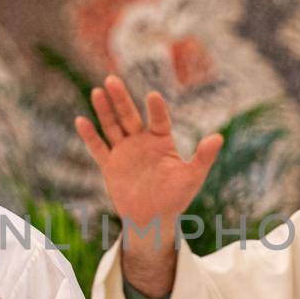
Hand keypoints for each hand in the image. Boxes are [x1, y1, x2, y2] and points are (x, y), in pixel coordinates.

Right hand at [74, 75, 221, 296]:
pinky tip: (81, 120)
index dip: (156, 110)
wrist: (153, 219)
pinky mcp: (110, 165)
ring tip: (97, 91)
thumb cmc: (175, 198)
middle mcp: (141, 141)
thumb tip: (218, 137)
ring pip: (112, 127)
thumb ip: (203, 157)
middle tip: (112, 79)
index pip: (158, 121)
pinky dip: (90, 136)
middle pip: (129, 116)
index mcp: (161, 141)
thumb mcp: (192, 177)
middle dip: (121, 99)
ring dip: (104, 110)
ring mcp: (124, 151)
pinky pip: (98, 148)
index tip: (153, 97)